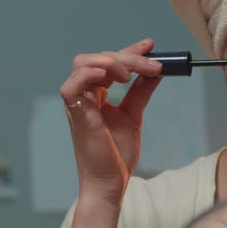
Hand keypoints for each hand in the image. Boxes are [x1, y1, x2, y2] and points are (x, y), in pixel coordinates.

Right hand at [60, 38, 163, 205]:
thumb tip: (156, 72)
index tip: (150, 45)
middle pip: (97, 58)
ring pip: (83, 64)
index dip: (129, 50)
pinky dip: (87, 74)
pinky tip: (107, 74)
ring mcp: (78, 104)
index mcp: (96, 94)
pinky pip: (70, 86)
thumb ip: (140, 92)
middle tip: (152, 65)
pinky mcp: (76, 115)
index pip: (109, 62)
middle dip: (126, 56)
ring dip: (109, 61)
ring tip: (130, 74)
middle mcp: (84, 95)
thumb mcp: (133, 116)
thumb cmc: (117, 155)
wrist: (111, 182)